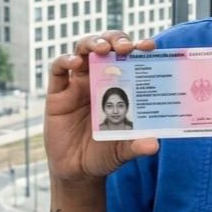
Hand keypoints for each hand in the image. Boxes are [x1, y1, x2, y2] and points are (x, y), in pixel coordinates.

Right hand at [45, 31, 159, 188]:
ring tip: (103, 48)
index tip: (149, 46)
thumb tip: (153, 145)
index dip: (137, 47)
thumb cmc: (104, 154)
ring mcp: (77, 84)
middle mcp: (98, 80)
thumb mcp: (123, 150)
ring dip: (92, 43)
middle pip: (106, 46)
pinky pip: (58, 70)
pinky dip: (65, 60)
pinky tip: (75, 62)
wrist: (77, 172)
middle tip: (125, 46)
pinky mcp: (58, 94)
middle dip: (115, 39)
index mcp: (119, 86)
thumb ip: (136, 145)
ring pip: (82, 50)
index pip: (129, 58)